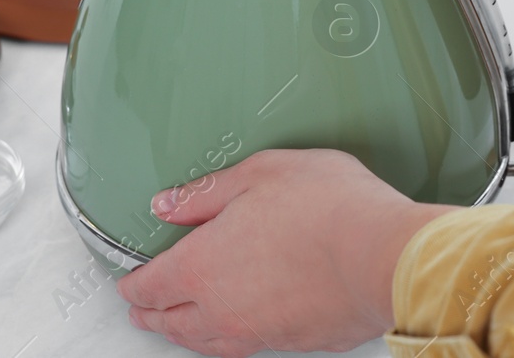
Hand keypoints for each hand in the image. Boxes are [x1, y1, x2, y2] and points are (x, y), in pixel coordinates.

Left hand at [116, 149, 455, 356]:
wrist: (386, 256)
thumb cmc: (332, 208)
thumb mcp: (262, 173)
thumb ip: (207, 193)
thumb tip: (168, 204)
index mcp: (201, 266)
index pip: (148, 284)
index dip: (132, 282)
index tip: (128, 280)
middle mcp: (221, 310)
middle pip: (170, 322)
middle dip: (150, 312)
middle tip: (141, 308)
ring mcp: (257, 333)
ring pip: (204, 343)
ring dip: (184, 333)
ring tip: (178, 326)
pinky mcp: (292, 343)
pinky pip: (245, 347)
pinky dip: (228, 339)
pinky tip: (237, 330)